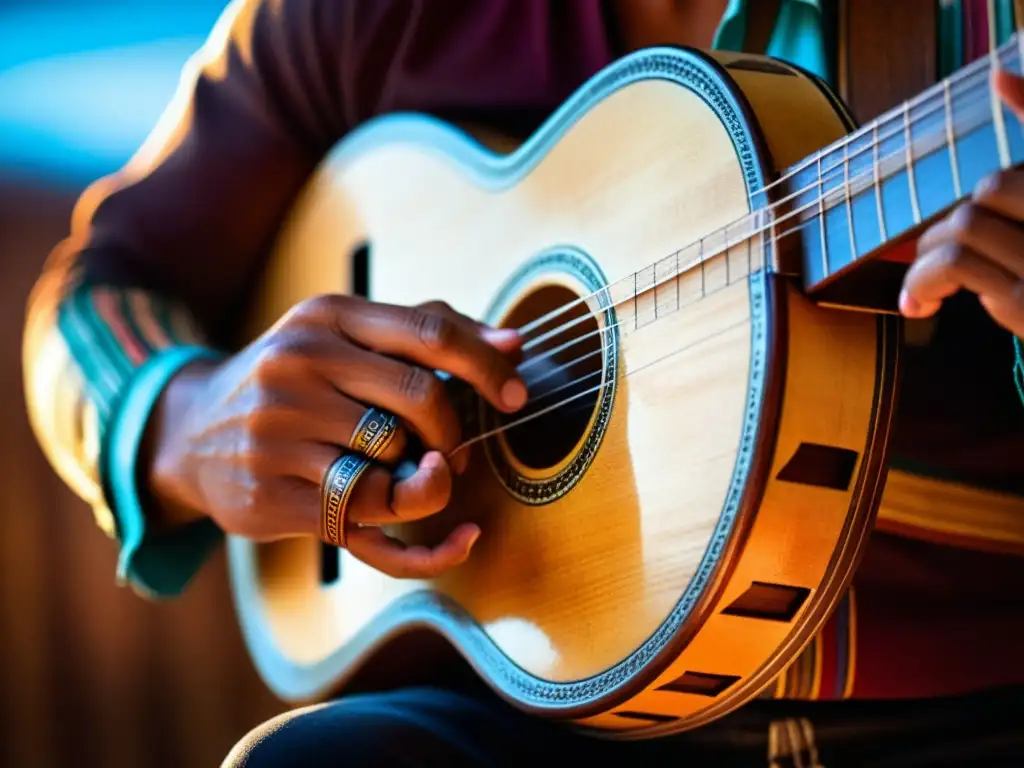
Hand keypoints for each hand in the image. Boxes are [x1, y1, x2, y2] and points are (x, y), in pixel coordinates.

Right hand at [145, 294, 525, 577]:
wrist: (192, 432)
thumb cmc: (295, 381)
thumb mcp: (344, 336)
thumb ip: (428, 332)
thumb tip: (516, 342)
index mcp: (326, 318)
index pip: (429, 332)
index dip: (486, 366)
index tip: (516, 396)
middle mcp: (297, 366)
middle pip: (419, 400)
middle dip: (451, 433)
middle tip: (448, 451)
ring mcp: (279, 433)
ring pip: (395, 469)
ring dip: (425, 483)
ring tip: (413, 479)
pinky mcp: (272, 496)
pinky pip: (369, 527)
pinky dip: (427, 546)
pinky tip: (461, 541)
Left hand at [899, 70, 1023, 336]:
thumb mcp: (1023, 244)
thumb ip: (1017, 180)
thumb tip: (1002, 75)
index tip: (999, 76)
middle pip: (993, 190)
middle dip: (949, 225)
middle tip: (934, 261)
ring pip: (966, 223)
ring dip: (928, 257)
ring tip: (924, 289)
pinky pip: (956, 263)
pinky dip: (923, 280)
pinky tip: (920, 305)